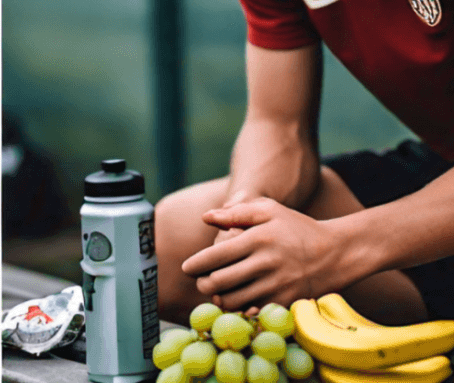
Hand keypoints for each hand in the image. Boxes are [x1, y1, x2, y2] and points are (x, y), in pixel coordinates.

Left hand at [182, 197, 340, 311]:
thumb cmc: (296, 227)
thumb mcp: (269, 210)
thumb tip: (206, 217)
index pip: (216, 256)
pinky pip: (252, 312)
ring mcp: (276, 285)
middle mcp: (266, 264)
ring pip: (233, 301)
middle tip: (201, 280)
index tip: (186, 268)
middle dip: (203, 283)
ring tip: (216, 291)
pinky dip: (239, 309)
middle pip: (220, 282)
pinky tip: (237, 301)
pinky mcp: (285, 302)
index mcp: (258, 239)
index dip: (195, 264)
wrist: (336, 253)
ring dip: (219, 298)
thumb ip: (235, 212)